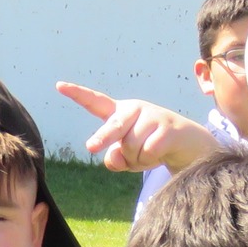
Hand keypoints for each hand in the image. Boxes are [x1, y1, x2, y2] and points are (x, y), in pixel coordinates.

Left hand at [57, 82, 217, 172]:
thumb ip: (117, 159)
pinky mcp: (167, 126)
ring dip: (137, 160)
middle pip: (113, 126)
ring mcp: (151, 116)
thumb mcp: (130, 157)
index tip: (59, 86)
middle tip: (91, 147)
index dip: (78, 94)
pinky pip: (148, 151)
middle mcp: (134, 109)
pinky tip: (160, 155)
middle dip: (102, 138)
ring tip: (148, 156)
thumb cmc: (152, 148)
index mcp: (120, 113)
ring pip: (131, 146)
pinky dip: (150, 160)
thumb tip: (113, 157)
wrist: (189, 145)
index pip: (96, 103)